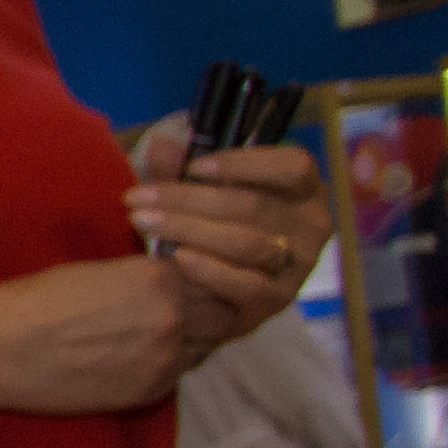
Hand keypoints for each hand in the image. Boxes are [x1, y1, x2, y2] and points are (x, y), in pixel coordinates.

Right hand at [0, 256, 196, 415]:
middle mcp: (172, 319)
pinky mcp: (147, 392)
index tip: (182, 279)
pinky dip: (168, 364)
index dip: (198, 275)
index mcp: (158, 279)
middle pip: (220, 311)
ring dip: (192, 337)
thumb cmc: (32, 302)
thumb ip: (144, 277)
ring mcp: (163, 360)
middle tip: (181, 306)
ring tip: (158, 332)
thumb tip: (171, 282)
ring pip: (205, 346)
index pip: (209, 273)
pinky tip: (138, 356)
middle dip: (205, 307)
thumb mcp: (97, 271)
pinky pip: (178, 374)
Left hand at [127, 121, 330, 354]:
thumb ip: (182, 169)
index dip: (243, 164)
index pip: (293, 166)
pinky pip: (248, 284)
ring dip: (190, 229)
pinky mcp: (277, 300)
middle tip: (137, 197)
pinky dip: (212, 270)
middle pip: (254, 205)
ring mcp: (298, 265)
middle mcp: (311, 225)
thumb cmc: (214, 225)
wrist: (214, 290)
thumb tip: (160, 147)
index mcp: (304, 189)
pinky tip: (177, 257)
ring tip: (142, 221)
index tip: (192, 168)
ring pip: (248, 242)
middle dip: (188, 199)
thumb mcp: (201, 191)